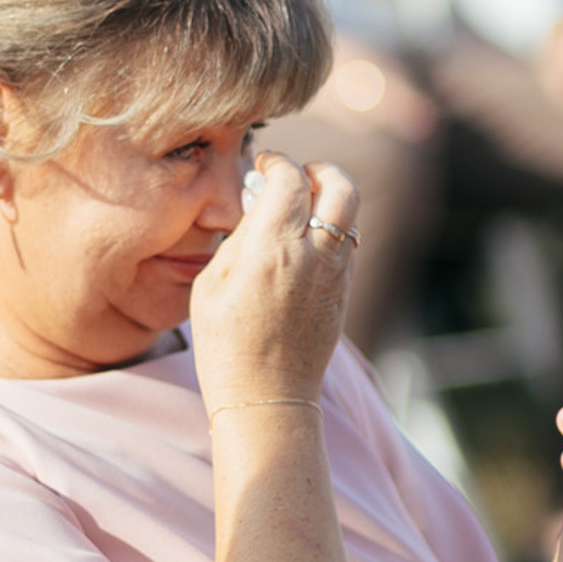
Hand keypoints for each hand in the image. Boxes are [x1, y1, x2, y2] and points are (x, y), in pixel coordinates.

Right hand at [188, 149, 359, 415]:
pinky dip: (331, 230)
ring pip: (351, 213)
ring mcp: (335, 274)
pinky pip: (347, 244)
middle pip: (340, 185)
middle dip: (319, 170)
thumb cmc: (226, 346)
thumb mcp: (211, 286)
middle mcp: (313, 255)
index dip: (276, 162)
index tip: (263, 165)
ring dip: (328, 200)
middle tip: (296, 177)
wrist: (267, 399)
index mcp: (273, 249)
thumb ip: (240, 240)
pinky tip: (303, 244)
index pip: (289, 179)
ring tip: (300, 210)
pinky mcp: (343, 292)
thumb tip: (259, 211)